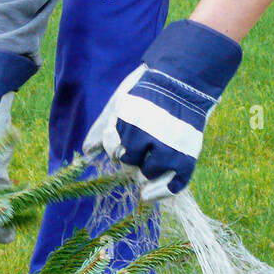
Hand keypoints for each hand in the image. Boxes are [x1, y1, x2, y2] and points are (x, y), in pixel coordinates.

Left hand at [84, 19, 241, 201]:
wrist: (187, 80)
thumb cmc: (150, 92)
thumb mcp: (122, 101)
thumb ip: (104, 125)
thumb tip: (86, 152)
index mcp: (129, 122)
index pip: (113, 149)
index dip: (117, 147)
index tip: (126, 140)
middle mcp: (146, 137)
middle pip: (128, 165)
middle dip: (132, 159)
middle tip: (144, 147)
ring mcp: (167, 149)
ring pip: (146, 175)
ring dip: (147, 170)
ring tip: (155, 156)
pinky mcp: (186, 157)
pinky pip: (173, 185)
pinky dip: (163, 191)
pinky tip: (153, 193)